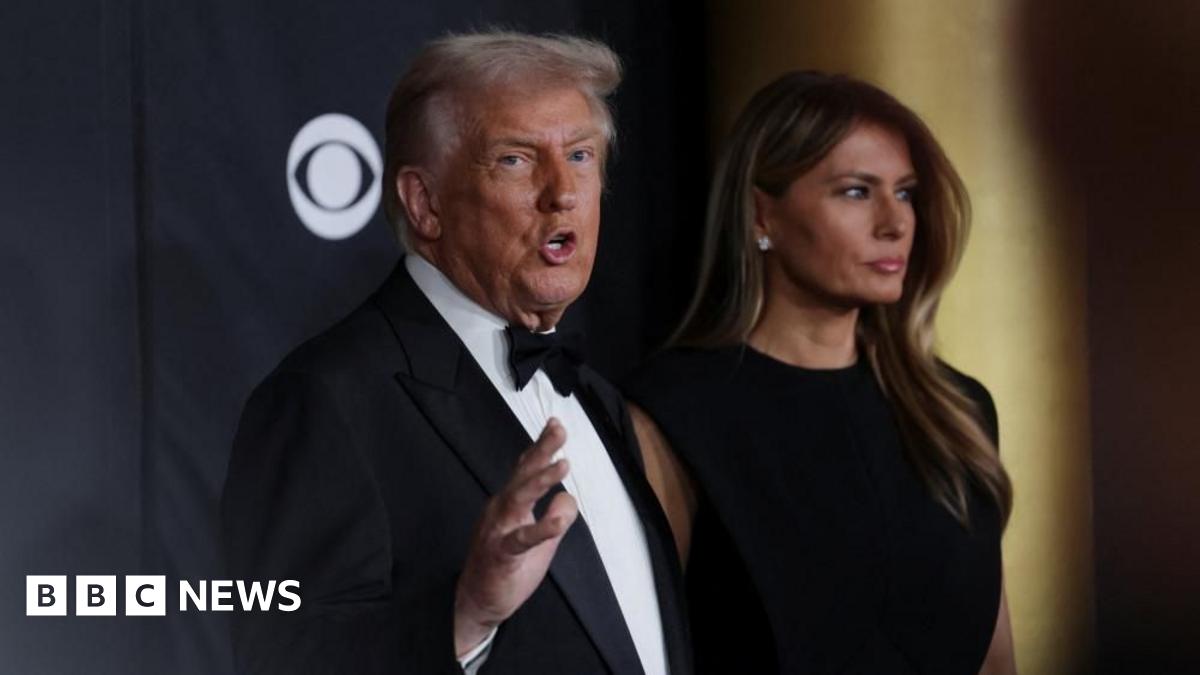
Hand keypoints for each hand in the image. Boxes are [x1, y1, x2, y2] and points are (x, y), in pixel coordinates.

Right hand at [453, 418, 578, 656]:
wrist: (476, 602)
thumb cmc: (506, 567)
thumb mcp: (540, 540)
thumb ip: (555, 515)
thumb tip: (569, 496)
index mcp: (509, 503)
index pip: (525, 469)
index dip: (540, 446)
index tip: (555, 424)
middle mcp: (501, 509)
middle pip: (522, 474)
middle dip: (542, 450)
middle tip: (559, 429)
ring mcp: (498, 530)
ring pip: (519, 499)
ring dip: (541, 480)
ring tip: (564, 464)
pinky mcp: (501, 554)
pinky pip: (521, 540)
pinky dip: (541, 529)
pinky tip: (559, 521)